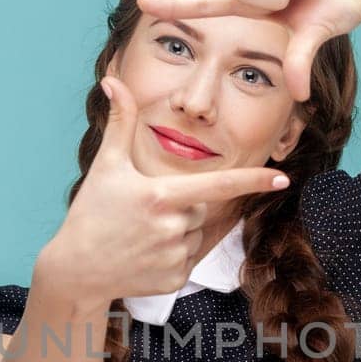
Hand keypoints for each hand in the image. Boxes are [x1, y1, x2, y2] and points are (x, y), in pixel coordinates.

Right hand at [46, 74, 291, 302]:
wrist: (77, 270)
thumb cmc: (92, 213)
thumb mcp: (106, 165)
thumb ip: (120, 122)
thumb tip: (114, 81)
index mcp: (162, 196)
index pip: (219, 186)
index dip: (253, 180)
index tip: (283, 179)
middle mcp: (174, 227)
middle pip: (200, 207)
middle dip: (180, 206)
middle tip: (143, 213)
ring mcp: (175, 256)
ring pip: (195, 233)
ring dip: (177, 231)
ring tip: (141, 235)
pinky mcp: (175, 280)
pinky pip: (188, 259)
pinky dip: (172, 256)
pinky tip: (144, 255)